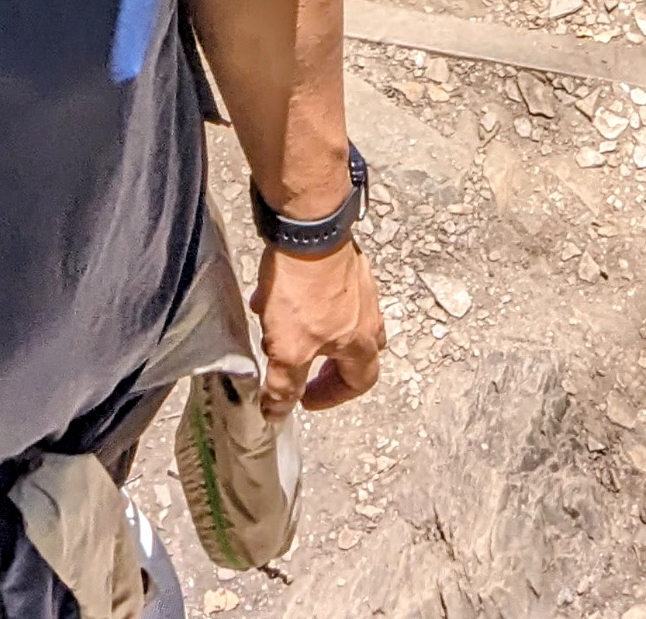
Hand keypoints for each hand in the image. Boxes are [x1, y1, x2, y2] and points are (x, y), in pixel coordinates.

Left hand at [252, 242, 384, 416]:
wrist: (308, 229)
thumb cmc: (304, 290)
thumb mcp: (289, 349)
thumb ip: (284, 385)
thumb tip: (277, 415)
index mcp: (361, 341)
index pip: (360, 382)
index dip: (332, 397)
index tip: (305, 399)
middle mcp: (368, 314)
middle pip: (356, 351)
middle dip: (327, 365)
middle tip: (301, 369)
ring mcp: (359, 284)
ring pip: (341, 319)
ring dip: (315, 332)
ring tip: (283, 328)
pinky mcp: (343, 261)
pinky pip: (328, 291)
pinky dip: (307, 303)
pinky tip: (278, 296)